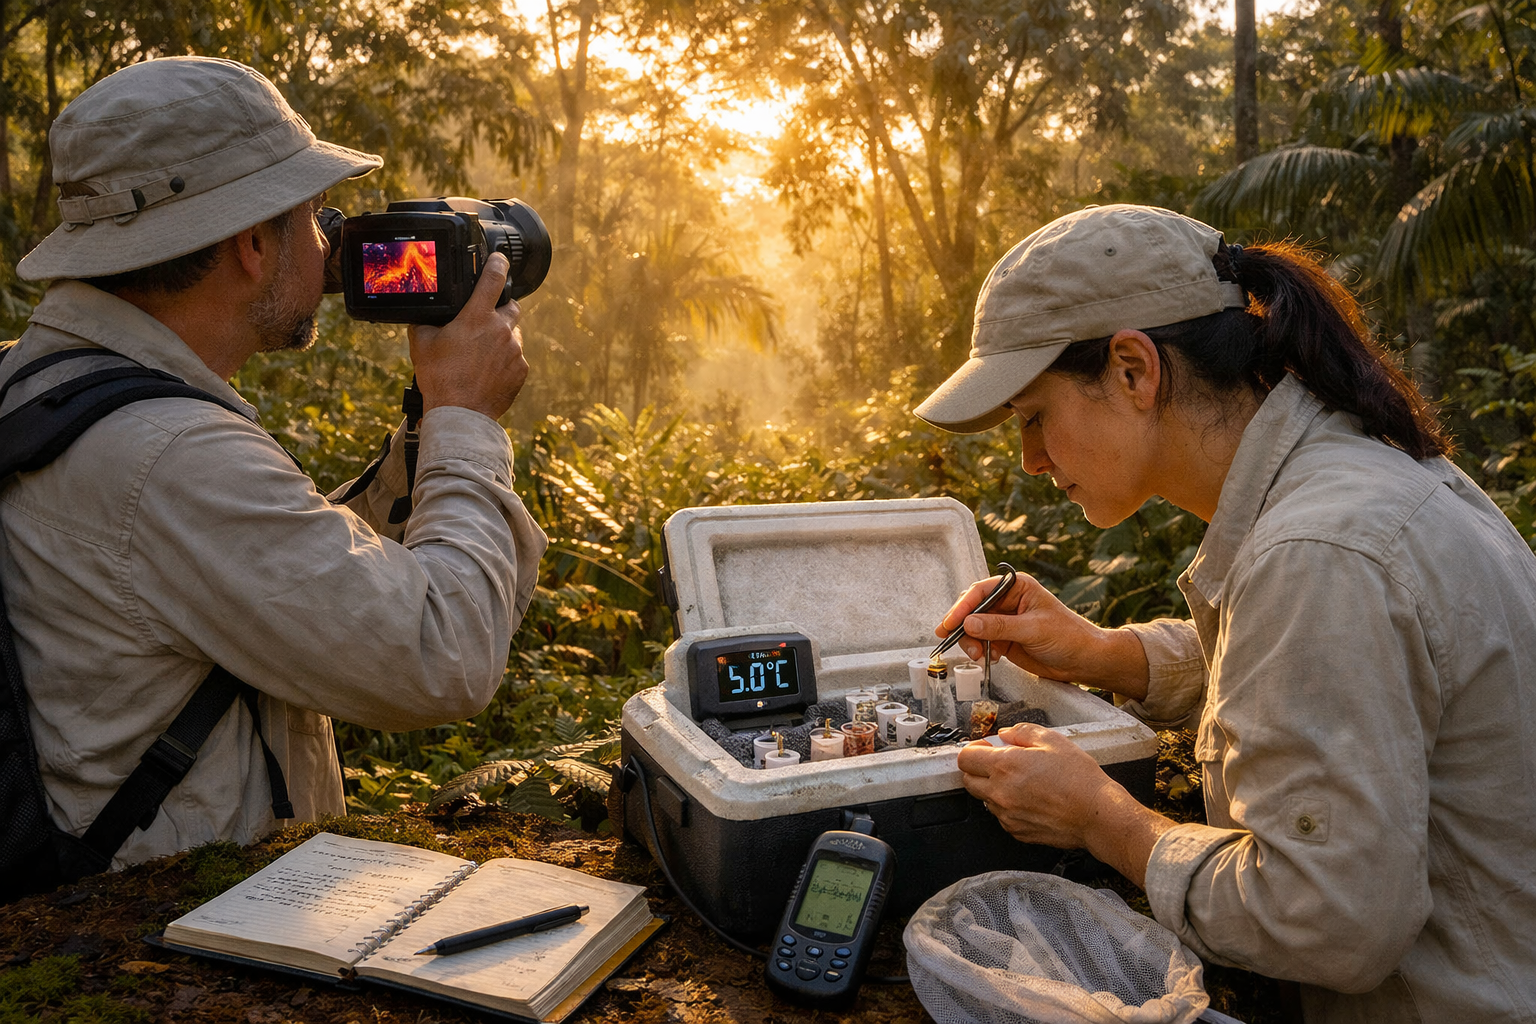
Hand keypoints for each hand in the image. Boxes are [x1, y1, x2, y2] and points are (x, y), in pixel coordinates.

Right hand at [409, 254, 527, 419]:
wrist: (460, 412)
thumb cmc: (440, 378)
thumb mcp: (422, 343)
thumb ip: (426, 323)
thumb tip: (423, 315)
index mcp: (477, 317)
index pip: (493, 278)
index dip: (498, 263)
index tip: (499, 259)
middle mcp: (501, 330)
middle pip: (511, 306)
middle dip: (500, 309)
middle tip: (484, 321)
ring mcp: (515, 350)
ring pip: (514, 334)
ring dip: (502, 338)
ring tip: (482, 354)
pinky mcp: (521, 370)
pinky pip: (516, 358)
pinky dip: (505, 361)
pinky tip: (488, 372)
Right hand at [935, 571, 1149, 698]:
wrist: (1084, 661)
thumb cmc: (1068, 636)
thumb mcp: (1032, 629)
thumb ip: (999, 627)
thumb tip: (968, 624)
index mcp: (1016, 587)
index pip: (981, 591)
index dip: (963, 606)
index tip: (950, 623)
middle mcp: (1007, 601)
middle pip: (972, 608)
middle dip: (962, 625)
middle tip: (951, 639)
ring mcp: (1004, 621)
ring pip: (973, 628)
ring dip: (970, 642)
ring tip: (978, 656)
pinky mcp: (1004, 640)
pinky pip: (981, 642)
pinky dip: (979, 651)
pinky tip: (989, 659)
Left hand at [958, 723, 1173, 887]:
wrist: (1097, 814)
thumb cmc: (1078, 777)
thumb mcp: (1053, 741)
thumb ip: (1022, 732)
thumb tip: (1004, 734)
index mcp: (1004, 766)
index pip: (965, 758)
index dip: (973, 750)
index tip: (987, 748)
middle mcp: (999, 793)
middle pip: (968, 781)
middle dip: (978, 770)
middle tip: (1000, 764)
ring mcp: (1006, 815)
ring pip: (985, 800)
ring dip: (994, 789)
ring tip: (1022, 783)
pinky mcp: (1017, 832)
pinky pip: (1002, 817)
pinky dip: (1009, 808)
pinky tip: (1031, 800)